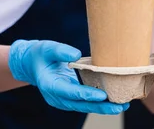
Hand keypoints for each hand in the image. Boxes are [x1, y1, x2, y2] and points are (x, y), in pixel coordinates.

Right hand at [8, 40, 128, 114]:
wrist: (31, 64)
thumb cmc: (40, 54)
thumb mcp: (48, 47)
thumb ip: (60, 51)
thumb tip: (75, 54)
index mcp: (50, 85)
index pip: (70, 92)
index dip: (86, 94)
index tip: (102, 95)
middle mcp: (57, 96)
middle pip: (81, 104)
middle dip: (101, 106)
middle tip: (120, 106)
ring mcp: (63, 99)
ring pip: (84, 106)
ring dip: (103, 107)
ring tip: (122, 105)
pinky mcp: (69, 97)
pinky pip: (85, 102)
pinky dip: (98, 103)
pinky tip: (114, 100)